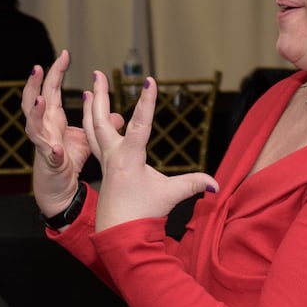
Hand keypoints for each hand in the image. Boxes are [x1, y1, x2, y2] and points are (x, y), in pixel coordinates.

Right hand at [22, 49, 96, 214]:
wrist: (58, 188)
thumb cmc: (67, 161)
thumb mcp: (86, 138)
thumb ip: (100, 125)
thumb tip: (119, 116)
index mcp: (51, 119)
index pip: (50, 89)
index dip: (56, 72)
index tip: (65, 54)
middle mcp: (43, 128)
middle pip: (32, 101)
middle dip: (35, 84)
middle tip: (39, 67)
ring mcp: (43, 145)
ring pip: (32, 125)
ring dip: (35, 113)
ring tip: (40, 100)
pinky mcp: (49, 163)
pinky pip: (49, 156)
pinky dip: (52, 152)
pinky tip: (56, 149)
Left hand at [81, 72, 216, 231]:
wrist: (118, 232)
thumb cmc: (143, 213)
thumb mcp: (171, 195)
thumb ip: (193, 184)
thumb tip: (217, 186)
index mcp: (129, 159)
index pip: (139, 125)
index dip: (146, 102)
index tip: (149, 82)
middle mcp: (113, 155)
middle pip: (101, 119)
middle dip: (100, 95)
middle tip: (98, 74)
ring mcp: (105, 160)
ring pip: (92, 128)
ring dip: (90, 107)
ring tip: (89, 89)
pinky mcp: (102, 166)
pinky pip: (92, 140)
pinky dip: (90, 124)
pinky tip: (91, 114)